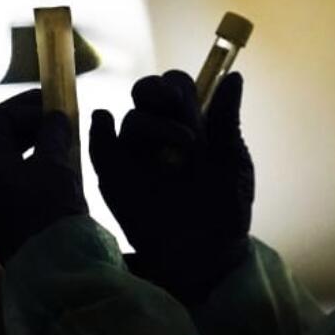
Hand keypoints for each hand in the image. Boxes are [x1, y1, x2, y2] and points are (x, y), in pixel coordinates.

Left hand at [0, 90, 87, 263]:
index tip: (46, 101)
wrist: (52, 268)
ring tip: (56, 140)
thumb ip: (54, 135)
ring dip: (24, 144)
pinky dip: (27, 165)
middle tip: (49, 117)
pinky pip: (7, 181)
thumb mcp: (57, 165)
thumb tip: (55, 117)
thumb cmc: (52, 212)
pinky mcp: (0, 220)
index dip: (17, 106)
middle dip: (19, 124)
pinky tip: (52, 168)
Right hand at [90, 71, 252, 302]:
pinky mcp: (114, 175)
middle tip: (169, 101)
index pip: (177, 86)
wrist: (205, 257)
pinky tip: (104, 122)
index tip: (181, 97)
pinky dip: (98, 132)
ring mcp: (136, 152)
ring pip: (132, 120)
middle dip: (153, 90)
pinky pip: (100, 146)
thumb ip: (226, 121)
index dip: (176, 86)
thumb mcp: (233, 164)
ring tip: (182, 148)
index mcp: (192, 122)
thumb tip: (235, 78)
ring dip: (152, 125)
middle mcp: (161, 131)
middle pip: (146, 92)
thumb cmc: (225, 209)